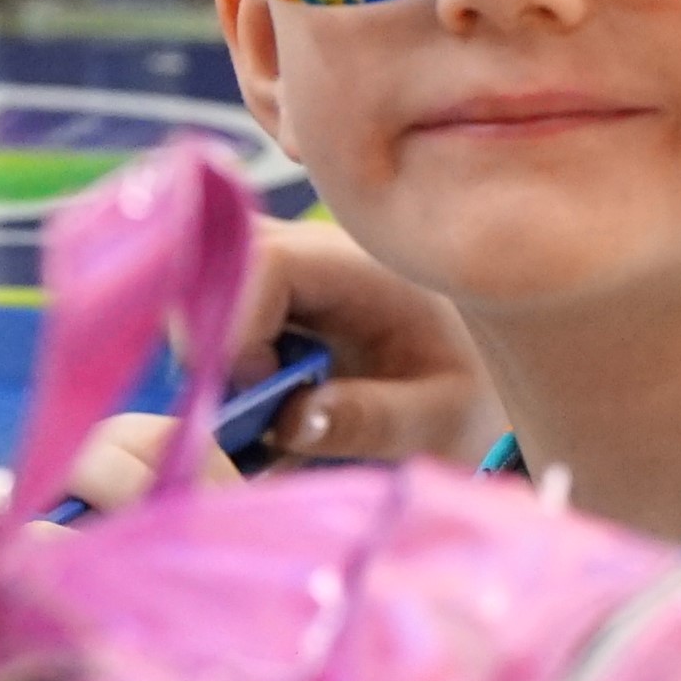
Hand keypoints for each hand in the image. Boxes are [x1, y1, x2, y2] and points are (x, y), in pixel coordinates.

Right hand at [52, 216, 496, 515]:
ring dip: (210, 363)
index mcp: (354, 266)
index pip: (263, 260)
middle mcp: (305, 256)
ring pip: (198, 295)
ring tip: (258, 424)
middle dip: (208, 343)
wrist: (482, 383)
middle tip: (246, 418)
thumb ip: (374, 420)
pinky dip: (216, 374)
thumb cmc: (473, 397)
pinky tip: (257, 419)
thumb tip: (290, 421)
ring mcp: (275, 277)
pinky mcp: (260, 308)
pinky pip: (208, 321)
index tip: (262, 394)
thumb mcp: (443, 420)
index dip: (239, 325)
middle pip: (212, 265)